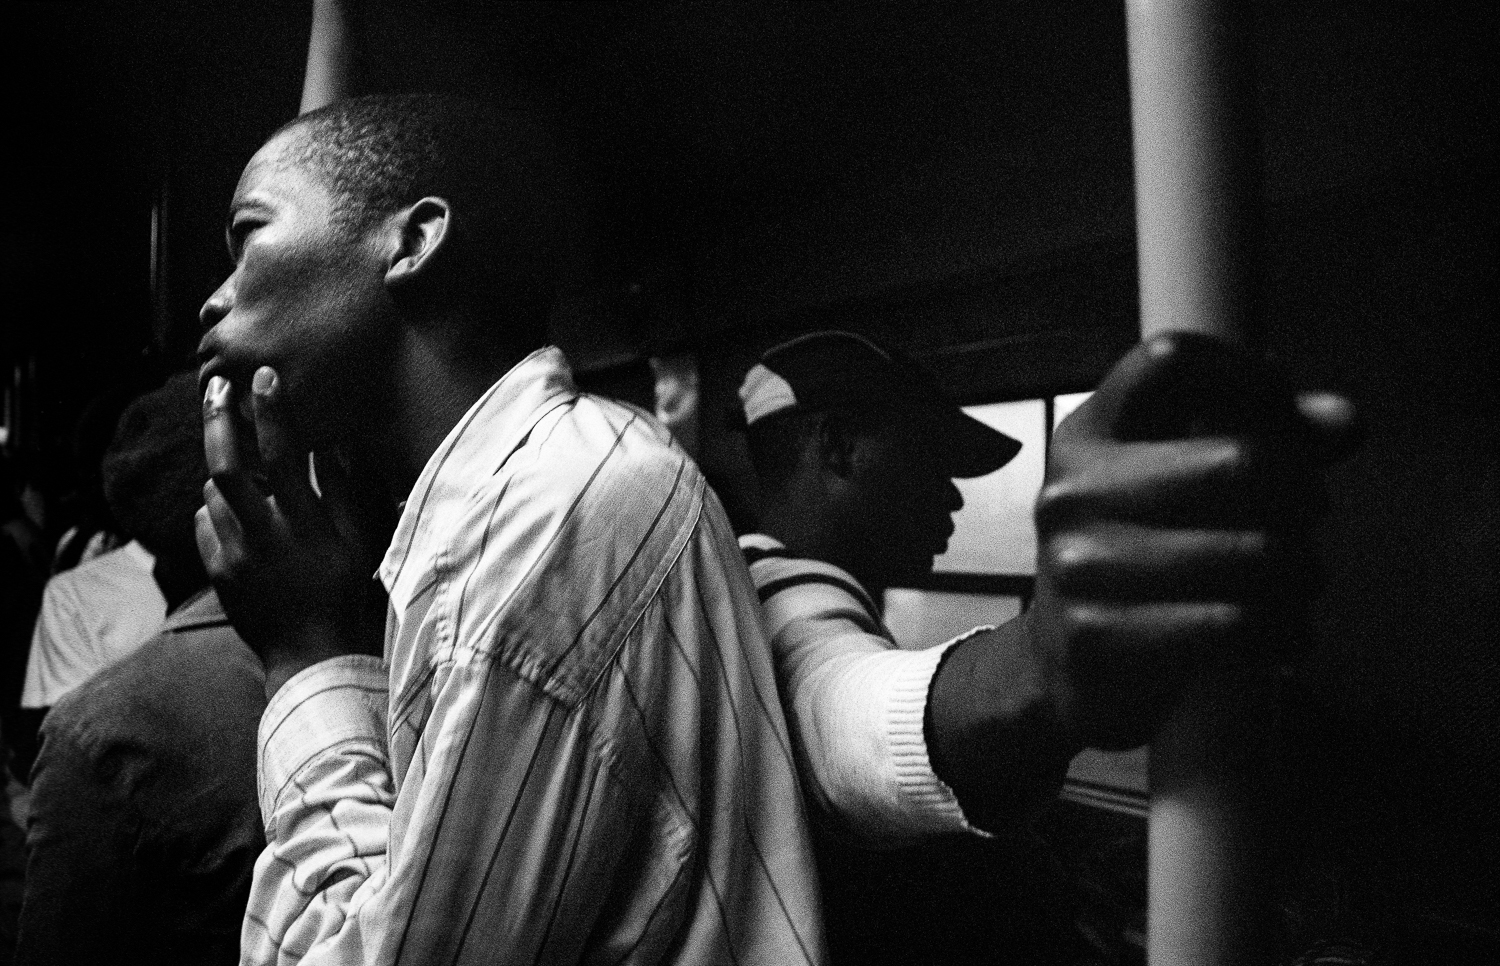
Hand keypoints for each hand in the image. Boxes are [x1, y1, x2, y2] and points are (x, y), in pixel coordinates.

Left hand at [196, 367, 385, 694]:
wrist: (313, 654)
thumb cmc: (347, 592)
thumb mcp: (360, 540)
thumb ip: (346, 490)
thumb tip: (333, 443)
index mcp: (303, 525)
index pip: (283, 456)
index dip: (272, 413)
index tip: (264, 377)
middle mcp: (262, 537)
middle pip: (226, 468)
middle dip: (218, 421)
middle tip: (215, 386)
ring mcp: (234, 557)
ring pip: (213, 494)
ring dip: (226, 475)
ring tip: (245, 469)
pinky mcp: (217, 572)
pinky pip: (205, 523)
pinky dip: (217, 510)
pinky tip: (237, 515)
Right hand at [1025, 333, 1357, 749]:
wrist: (1062, 665)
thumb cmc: (1139, 559)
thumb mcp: (1177, 486)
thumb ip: (1263, 441)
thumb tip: (1346, 420)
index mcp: (1088, 434)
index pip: (1169, 361)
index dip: (1249, 376)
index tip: (1284, 413)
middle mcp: (1072, 490)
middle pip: (1236, 459)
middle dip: (1302, 492)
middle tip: (1312, 516)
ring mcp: (1076, 564)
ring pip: (1251, 552)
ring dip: (1302, 572)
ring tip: (1302, 584)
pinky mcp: (1096, 636)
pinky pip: (1232, 624)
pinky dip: (1280, 631)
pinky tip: (1284, 635)